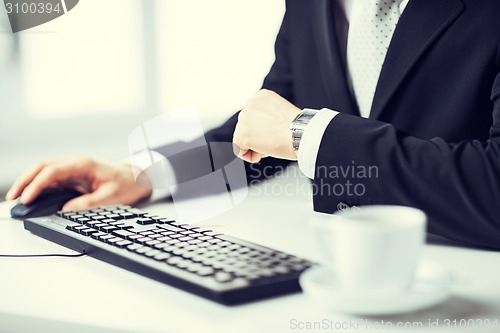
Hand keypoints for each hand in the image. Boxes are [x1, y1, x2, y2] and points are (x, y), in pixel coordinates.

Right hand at [5, 157, 151, 210]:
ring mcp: (72, 169)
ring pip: (43, 171)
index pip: (53, 171)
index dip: (37, 184)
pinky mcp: (72, 176)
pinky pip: (50, 179)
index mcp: (83, 165)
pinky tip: (30, 197)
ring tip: (17, 199)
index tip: (27, 198)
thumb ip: (89, 203)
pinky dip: (38, 186)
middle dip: (25, 181)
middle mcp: (74, 164)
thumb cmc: (126, 184)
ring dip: (29, 183)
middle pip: (42, 167)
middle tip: (13, 198)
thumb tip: (66, 210)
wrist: (136, 178)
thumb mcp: (110, 197)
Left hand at [233, 89, 300, 162]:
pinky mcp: (241, 134)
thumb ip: (268, 118)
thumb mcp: (282, 115)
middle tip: (275, 139)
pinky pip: (239, 150)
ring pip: (243, 138)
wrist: (301, 134)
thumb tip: (259, 131)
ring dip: (256, 146)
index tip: (277, 132)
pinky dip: (250, 156)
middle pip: (247, 127)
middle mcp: (250, 103)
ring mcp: (244, 118)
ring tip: (272, 144)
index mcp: (262, 96)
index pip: (254, 116)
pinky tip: (265, 151)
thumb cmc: (298, 129)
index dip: (265, 129)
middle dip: (259, 137)